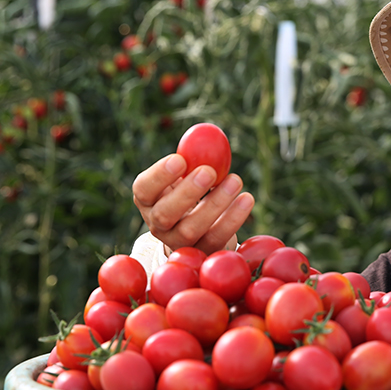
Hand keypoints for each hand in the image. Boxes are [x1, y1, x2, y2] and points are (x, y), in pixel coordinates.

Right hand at [132, 153, 254, 253]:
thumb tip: (210, 137)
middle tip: (209, 171)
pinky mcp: (203, 253)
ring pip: (191, 229)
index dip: (159, 175)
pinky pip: (217, 239)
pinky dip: (233, 219)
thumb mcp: (187, 173)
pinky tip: (247, 199)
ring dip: (216, 204)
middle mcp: (157, 224)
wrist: (200, 227)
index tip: (180, 159)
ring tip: (236, 180)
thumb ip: (194, 158)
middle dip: (187, 192)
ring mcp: (179, 243)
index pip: (143, 188)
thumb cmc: (191, 189)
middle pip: (165, 214)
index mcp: (147, 200)